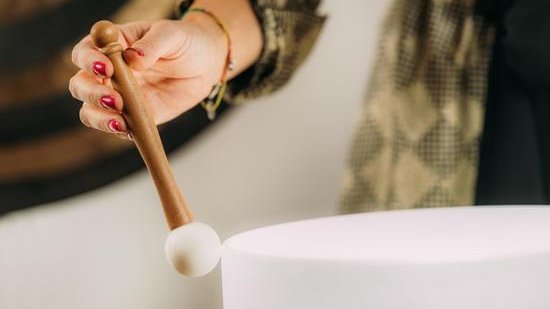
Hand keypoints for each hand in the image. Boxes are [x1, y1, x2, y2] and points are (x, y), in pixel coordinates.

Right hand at [69, 16, 226, 137]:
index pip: (86, 52)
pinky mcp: (133, 116)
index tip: (107, 67)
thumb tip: (133, 58)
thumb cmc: (185, 43)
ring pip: (90, 110)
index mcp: (112, 46)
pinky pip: (116, 127)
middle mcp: (109, 72)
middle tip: (115, 99)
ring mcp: (119, 96)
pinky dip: (118, 131)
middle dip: (92, 93)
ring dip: (99, 117)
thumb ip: (152, 45)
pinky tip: (130, 130)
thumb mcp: (172, 35)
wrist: (205, 66)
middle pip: (81, 84)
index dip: (89, 60)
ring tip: (120, 121)